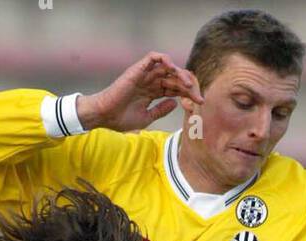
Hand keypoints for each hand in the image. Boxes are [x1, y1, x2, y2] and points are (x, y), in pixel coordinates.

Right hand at [77, 52, 202, 132]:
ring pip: (167, 67)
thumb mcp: (147, 117)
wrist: (105, 115)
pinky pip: (153, 57)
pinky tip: (173, 68)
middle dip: (188, 85)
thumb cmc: (122, 118)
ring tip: (188, 83)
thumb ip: (161, 110)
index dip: (189, 93)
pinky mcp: (138, 69)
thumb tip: (175, 102)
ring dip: (179, 73)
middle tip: (198, 94)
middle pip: (174, 78)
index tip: (200, 102)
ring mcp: (145, 74)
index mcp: (153, 93)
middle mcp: (150, 81)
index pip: (175, 89)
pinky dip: (164, 59)